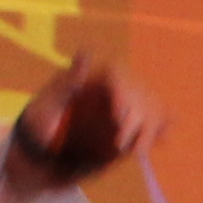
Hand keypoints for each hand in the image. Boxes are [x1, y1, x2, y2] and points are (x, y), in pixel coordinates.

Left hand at [7, 54, 164, 186]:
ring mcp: (126, 105)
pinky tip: (161, 140)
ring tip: (138, 150)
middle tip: (119, 144)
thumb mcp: (48, 101)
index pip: (119, 74)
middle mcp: (114, 86)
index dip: (124, 92)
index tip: (117, 117)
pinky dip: (160, 129)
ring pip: (152, 106)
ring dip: (151, 127)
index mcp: (94, 75)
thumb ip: (68, 81)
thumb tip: (85, 53)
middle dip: (137, 116)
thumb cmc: (41, 121)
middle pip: (140, 91)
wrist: (41, 149)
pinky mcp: (132, 124)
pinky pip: (155, 120)